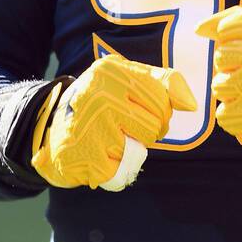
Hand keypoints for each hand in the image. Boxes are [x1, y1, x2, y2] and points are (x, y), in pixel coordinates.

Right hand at [31, 50, 195, 190]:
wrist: (50, 130)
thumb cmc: (100, 103)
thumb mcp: (128, 79)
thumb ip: (165, 83)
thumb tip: (191, 105)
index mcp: (111, 71)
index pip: (163, 98)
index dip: (160, 111)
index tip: (139, 110)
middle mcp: (99, 95)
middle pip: (156, 125)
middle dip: (147, 132)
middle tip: (123, 127)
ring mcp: (90, 126)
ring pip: (141, 148)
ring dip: (130, 150)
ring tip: (108, 139)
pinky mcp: (85, 156)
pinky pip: (123, 170)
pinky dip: (115, 169)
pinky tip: (97, 155)